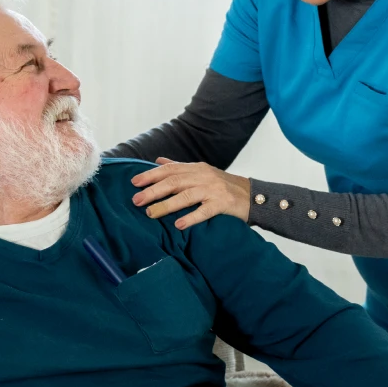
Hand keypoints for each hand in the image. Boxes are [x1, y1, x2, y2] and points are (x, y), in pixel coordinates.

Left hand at [129, 158, 251, 229]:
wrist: (252, 195)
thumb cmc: (223, 186)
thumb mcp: (202, 172)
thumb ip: (180, 167)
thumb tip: (158, 161)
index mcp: (196, 168)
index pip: (170, 169)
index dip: (151, 175)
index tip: (135, 182)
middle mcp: (203, 176)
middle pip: (175, 181)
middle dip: (154, 190)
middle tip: (136, 200)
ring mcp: (214, 190)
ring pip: (186, 196)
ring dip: (167, 205)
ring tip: (151, 213)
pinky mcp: (223, 204)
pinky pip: (205, 211)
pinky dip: (191, 217)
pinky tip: (179, 225)